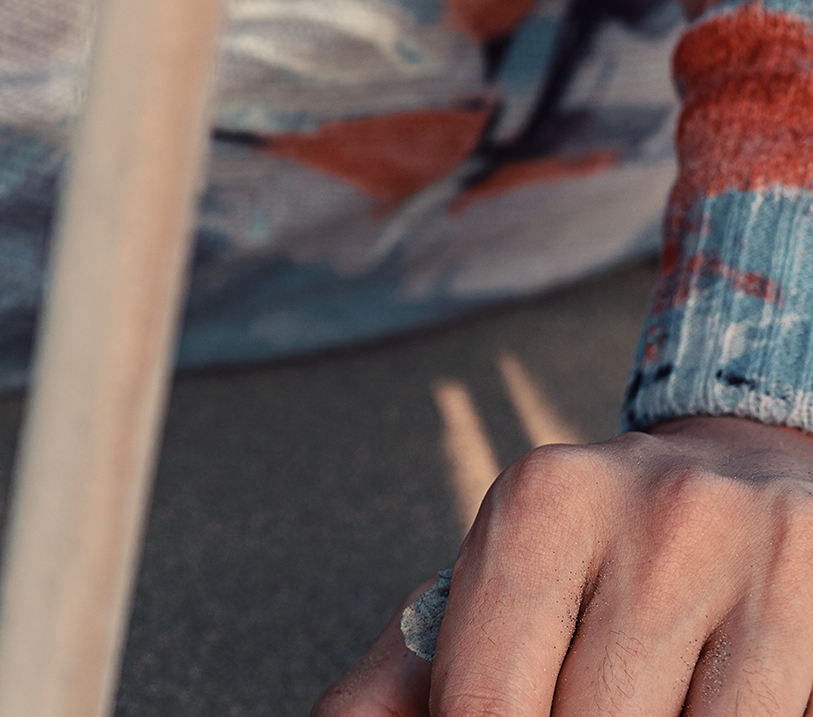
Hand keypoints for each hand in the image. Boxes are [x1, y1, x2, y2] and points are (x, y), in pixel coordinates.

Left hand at [313, 415, 812, 714]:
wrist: (752, 477)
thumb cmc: (605, 559)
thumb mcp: (505, 589)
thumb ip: (414, 670)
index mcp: (543, 503)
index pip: (485, 702)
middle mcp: (656, 509)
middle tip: (581, 709)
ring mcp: (756, 552)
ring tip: (640, 702)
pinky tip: (706, 702)